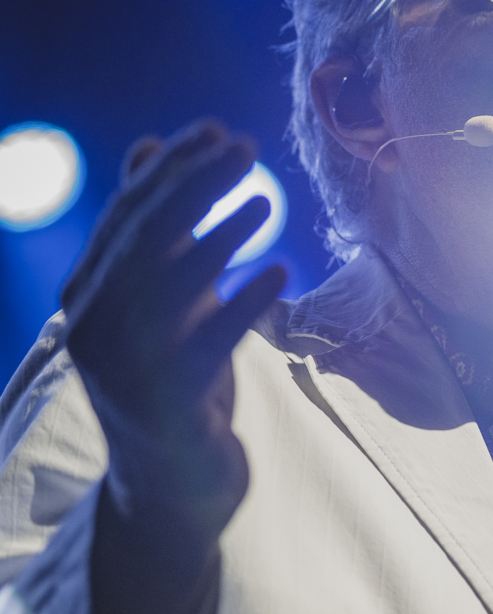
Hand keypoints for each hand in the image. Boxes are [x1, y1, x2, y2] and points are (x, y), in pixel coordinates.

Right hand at [62, 121, 285, 613]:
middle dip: (195, 187)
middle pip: (146, 240)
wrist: (174, 484)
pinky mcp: (169, 403)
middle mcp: (98, 325)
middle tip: (247, 148)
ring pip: (171, 288)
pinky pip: (208, 344)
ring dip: (220, 238)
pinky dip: (243, 304)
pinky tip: (280, 271)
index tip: (219, 129)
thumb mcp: (163, 298)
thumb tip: (152, 147)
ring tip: (267, 200)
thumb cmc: (174, 379)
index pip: (128, 214)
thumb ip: (155, 230)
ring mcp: (128, 367)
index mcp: (92, 293)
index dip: (173, 167)